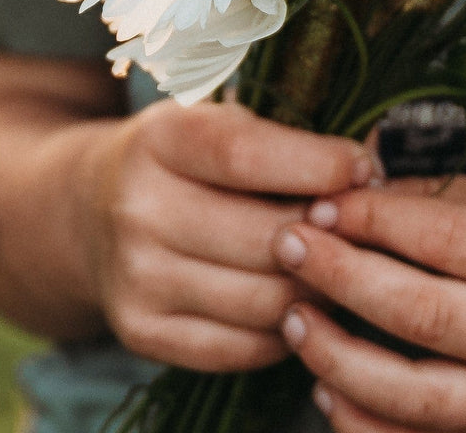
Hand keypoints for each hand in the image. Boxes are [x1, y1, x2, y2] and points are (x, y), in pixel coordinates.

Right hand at [83, 100, 382, 371]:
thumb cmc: (184, 156)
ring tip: (341, 261)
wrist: (90, 208)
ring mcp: (137, 277)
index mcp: (159, 139)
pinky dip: (286, 326)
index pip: (247, 156)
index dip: (318, 164)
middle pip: (267, 237)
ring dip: (319, 285)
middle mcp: (138, 209)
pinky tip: (298, 295)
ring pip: (266, 300)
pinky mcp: (143, 332)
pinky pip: (245, 346)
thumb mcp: (218, 119)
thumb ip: (287, 135)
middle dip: (332, 232)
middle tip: (363, 223)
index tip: (363, 166)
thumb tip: (375, 163)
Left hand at [272, 171, 465, 431]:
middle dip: (342, 277)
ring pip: (415, 397)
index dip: (375, 220)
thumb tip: (361, 186)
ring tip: (292, 316)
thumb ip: (453, 197)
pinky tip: (327, 389)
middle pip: (421, 316)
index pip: (445, 242)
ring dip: (340, 359)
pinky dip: (369, 423)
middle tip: (287, 244)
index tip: (323, 201)